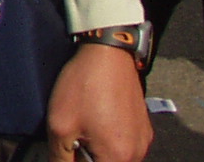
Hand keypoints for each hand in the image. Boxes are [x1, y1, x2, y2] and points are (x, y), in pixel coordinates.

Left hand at [46, 43, 151, 161]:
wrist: (107, 52)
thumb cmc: (84, 86)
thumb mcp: (60, 125)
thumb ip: (60, 157)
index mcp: (120, 158)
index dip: (75, 161)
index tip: (67, 149)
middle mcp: (138, 153)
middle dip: (86, 156)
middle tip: (73, 136)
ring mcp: (143, 139)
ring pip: (116, 156)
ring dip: (97, 148)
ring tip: (83, 124)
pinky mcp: (143, 126)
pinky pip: (124, 143)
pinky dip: (109, 138)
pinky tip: (95, 117)